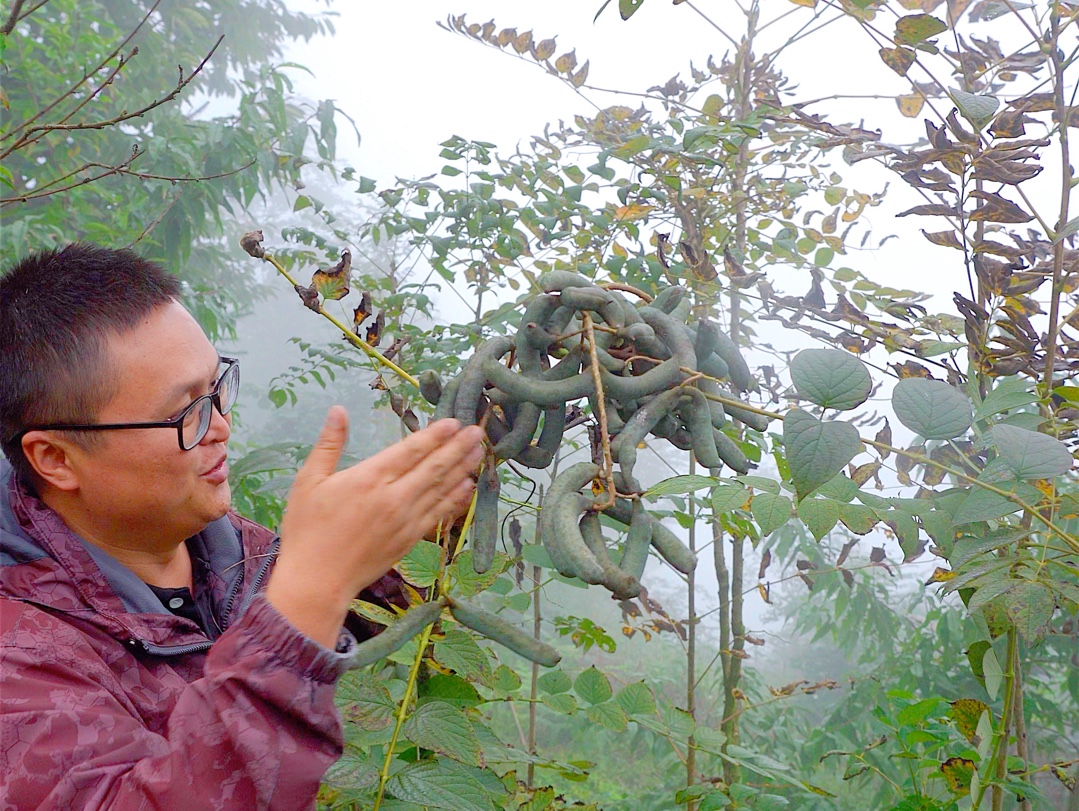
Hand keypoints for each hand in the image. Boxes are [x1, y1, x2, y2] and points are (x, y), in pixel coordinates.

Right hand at [264, 406, 483, 647]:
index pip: (411, 450)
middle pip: (434, 467)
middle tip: (477, 431)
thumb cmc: (307, 530)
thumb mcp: (308, 481)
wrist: (317, 581)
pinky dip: (455, 499)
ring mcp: (406, 520)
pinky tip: (468, 487)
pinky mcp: (410, 540)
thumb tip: (339, 410)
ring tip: (480, 452)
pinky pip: (439, 514)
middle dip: (457, 447)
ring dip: (462, 468)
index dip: (435, 435)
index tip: (454, 422)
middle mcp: (394, 497)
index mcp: (370, 478)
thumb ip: (329, 444)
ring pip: (441, 489)